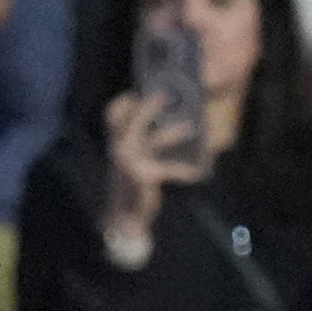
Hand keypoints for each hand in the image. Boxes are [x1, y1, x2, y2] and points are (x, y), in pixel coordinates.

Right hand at [101, 91, 210, 239]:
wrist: (123, 217)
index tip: (135, 92)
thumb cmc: (129, 189)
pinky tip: (198, 173)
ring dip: (174, 132)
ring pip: (156, 140)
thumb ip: (138, 149)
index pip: (113, 117)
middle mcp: (120, 149)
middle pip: (135, 121)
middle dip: (150, 106)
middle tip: (165, 95)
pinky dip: (185, 171)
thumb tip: (158, 131)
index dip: (122, 103)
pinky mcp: (145, 174)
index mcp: (115, 145)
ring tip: (192, 126)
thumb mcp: (129, 165)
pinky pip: (171, 168)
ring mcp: (131, 161)